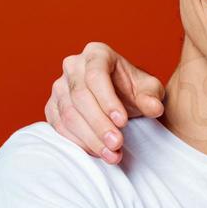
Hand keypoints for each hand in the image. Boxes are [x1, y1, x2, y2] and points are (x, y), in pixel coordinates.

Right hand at [45, 42, 165, 164]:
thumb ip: (152, 96)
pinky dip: (78, 142)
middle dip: (99, 124)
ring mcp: (59, 86)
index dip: (107, 100)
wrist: (120, 99)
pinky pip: (59, 126)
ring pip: (69, 114)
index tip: (122, 122)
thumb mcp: (149, 89)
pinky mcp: (52, 107)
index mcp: (97, 54)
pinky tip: (97, 152)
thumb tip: (154, 108)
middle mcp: (73, 66)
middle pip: (80, 97)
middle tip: (117, 143)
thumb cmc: (134, 90)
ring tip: (112, 154)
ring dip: (90, 138)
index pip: (96, 75)